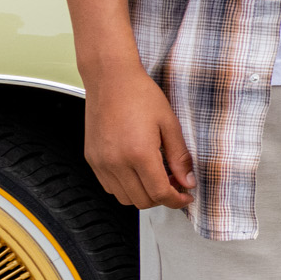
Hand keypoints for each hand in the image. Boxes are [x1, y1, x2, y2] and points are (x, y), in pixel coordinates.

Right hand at [81, 69, 193, 209]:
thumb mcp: (169, 123)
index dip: (176, 200)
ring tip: (156, 176)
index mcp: (138, 153)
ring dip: (143, 195)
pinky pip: (110, 186)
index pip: (160, 194)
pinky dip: (126, 187)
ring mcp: (101, 162)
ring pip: (125, 198)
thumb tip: (187, 182)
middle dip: (162, 198)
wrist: (110, 78)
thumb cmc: (139, 94)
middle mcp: (116, 162)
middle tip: (175, 183)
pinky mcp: (92, 159)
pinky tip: (137, 171)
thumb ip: (179, 157)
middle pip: (142, 201)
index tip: (185, 197)